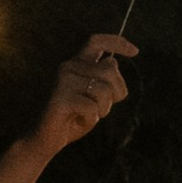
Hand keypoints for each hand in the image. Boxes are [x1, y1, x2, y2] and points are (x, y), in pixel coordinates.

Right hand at [31, 35, 137, 162]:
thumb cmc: (74, 117)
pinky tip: (77, 121)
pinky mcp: (60, 98)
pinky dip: (91, 119)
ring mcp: (62, 81)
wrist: (46, 140)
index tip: (135, 51)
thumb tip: (112, 61)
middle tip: (104, 108)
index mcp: (76, 64)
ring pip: (103, 90)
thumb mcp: (94, 96)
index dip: (117, 42)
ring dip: (103, 109)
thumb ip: (103, 79)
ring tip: (87, 115)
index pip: (96, 42)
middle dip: (117, 92)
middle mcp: (68, 67)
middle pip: (110, 69)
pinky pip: (92, 107)